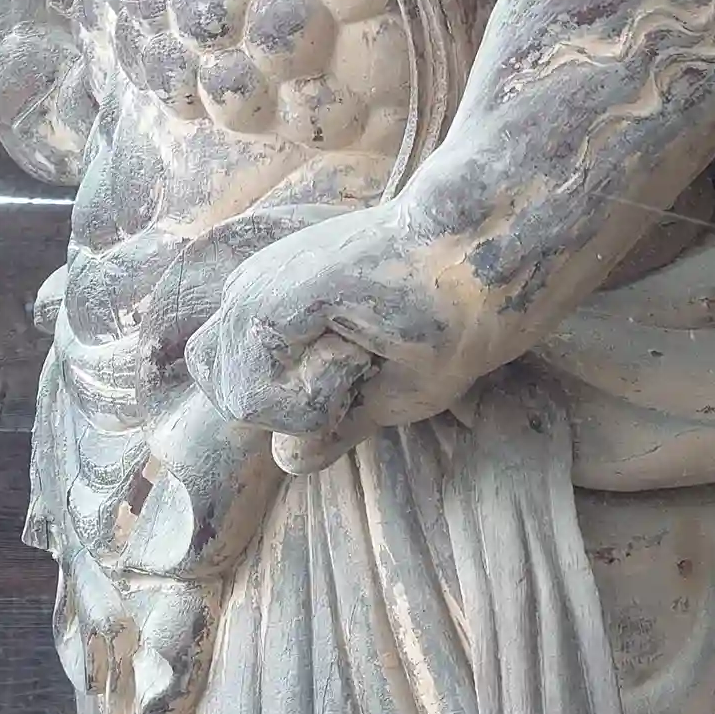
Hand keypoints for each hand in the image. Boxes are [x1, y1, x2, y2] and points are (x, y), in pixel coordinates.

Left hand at [185, 203, 488, 472]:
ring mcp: (253, 289)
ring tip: (361, 344)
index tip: (356, 369)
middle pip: (230, 399)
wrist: (484, 256)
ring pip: (242, 403)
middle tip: (358, 357)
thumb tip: (285, 457)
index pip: (232, 389)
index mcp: (267, 306)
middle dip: (292, 408)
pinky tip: (358, 344)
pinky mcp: (270, 297)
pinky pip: (259, 391)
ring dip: (309, 399)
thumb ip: (324, 425)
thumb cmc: (444, 319)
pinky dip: (316, 390)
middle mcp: (249, 291)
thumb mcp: (378, 394)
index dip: (288, 407)